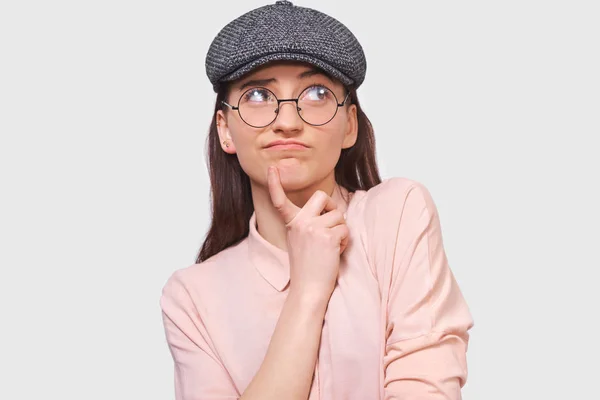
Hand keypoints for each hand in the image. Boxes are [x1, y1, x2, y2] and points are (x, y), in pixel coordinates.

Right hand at [267, 166, 348, 300]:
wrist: (308, 289)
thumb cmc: (308, 266)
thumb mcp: (299, 240)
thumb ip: (307, 224)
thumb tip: (329, 212)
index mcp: (291, 223)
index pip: (280, 200)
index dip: (275, 184)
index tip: (272, 168)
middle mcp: (300, 222)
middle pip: (322, 196)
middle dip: (332, 207)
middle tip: (332, 222)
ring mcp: (313, 228)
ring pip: (339, 216)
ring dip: (341, 231)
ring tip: (331, 247)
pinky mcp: (327, 236)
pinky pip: (345, 230)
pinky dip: (345, 242)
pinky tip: (336, 253)